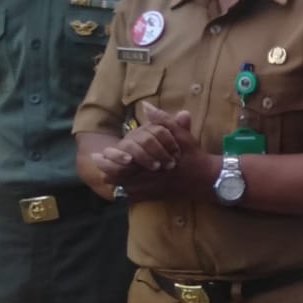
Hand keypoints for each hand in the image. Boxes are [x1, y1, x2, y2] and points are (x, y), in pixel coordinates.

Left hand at [92, 102, 218, 201]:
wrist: (204, 178)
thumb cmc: (191, 155)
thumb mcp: (180, 134)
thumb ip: (162, 120)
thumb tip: (146, 106)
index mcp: (148, 164)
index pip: (119, 164)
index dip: (106, 160)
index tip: (98, 154)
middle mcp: (145, 180)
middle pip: (116, 179)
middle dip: (106, 170)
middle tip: (98, 162)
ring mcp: (148, 190)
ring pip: (122, 188)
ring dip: (114, 180)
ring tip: (106, 172)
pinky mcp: (153, 197)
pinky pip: (132, 197)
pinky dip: (125, 190)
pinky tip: (123, 183)